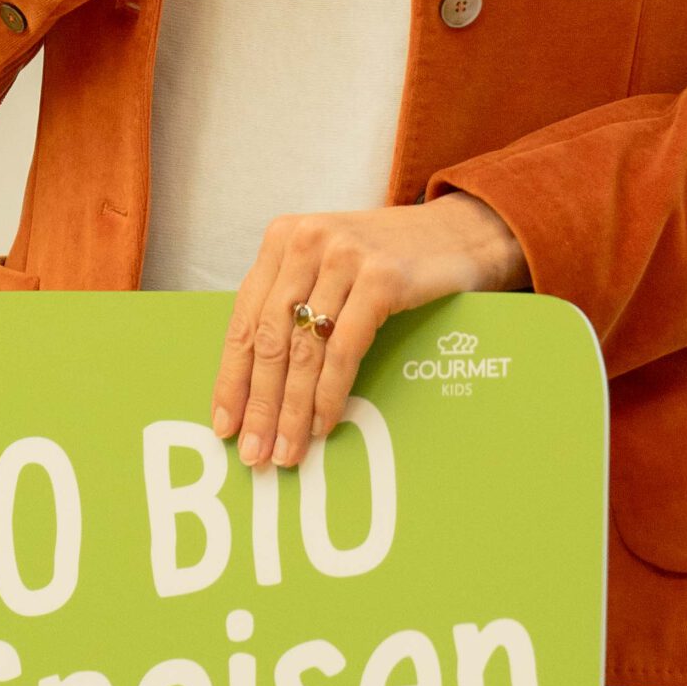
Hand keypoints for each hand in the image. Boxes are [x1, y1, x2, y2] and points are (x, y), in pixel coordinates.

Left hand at [211, 195, 529, 470]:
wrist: (463, 233)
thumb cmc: (390, 260)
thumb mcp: (329, 266)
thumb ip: (294, 301)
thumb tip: (256, 385)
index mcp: (283, 237)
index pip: (244, 319)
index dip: (231, 378)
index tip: (223, 424)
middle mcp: (307, 241)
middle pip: (270, 339)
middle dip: (260, 404)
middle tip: (254, 452)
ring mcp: (344, 256)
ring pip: (305, 349)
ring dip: (292, 410)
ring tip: (287, 451)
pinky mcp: (382, 278)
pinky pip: (344, 350)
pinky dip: (330, 394)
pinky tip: (324, 424)